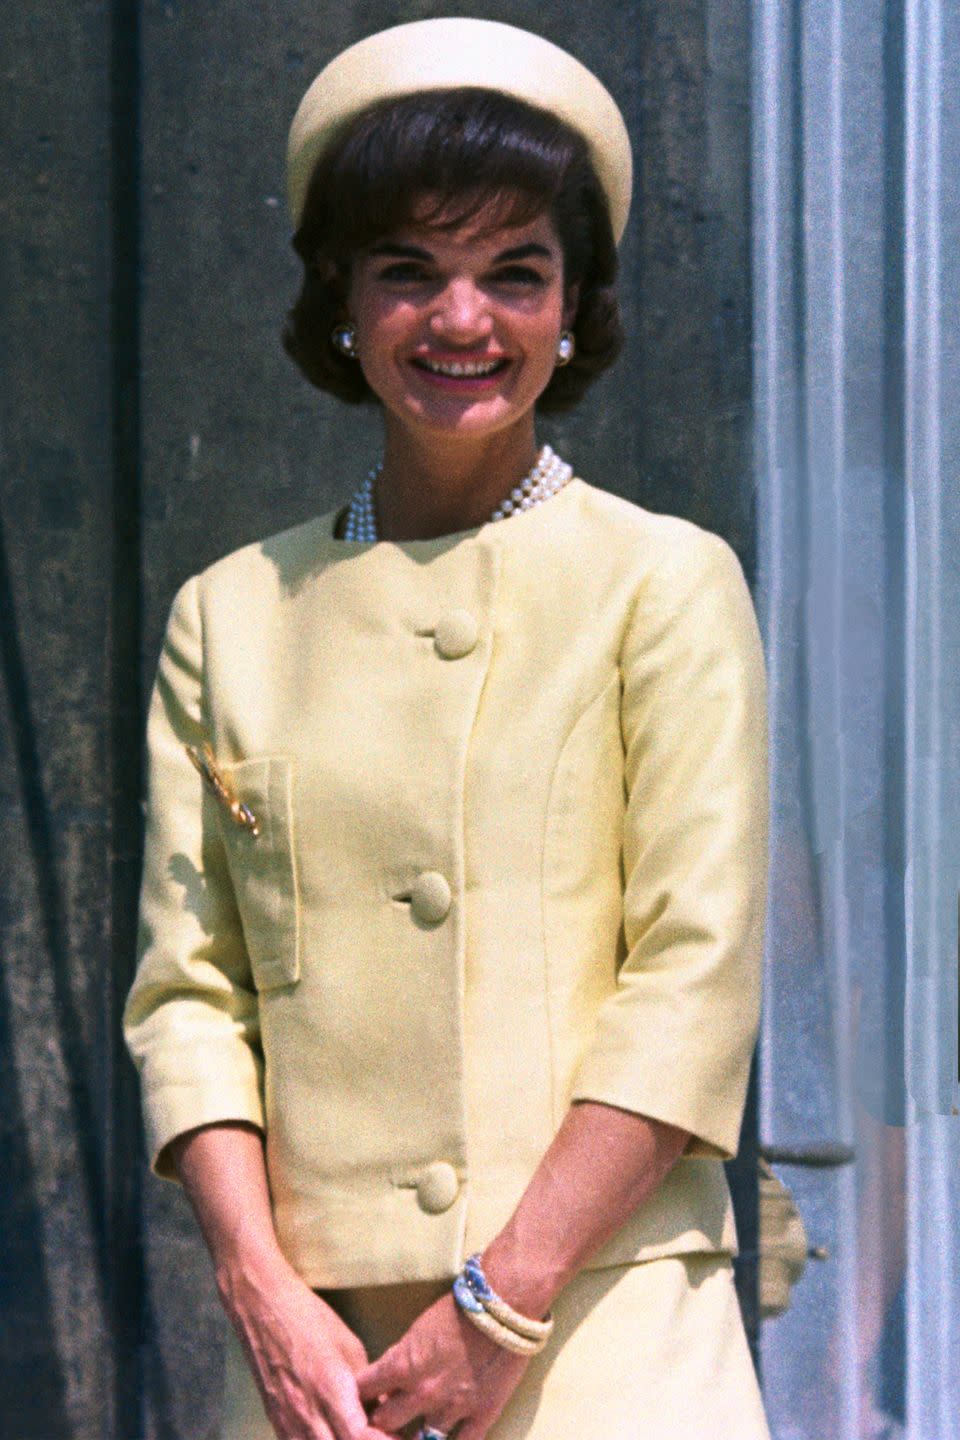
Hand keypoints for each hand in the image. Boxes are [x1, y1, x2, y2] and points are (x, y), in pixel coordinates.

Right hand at [226, 1262, 392, 1439]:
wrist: (263, 1311)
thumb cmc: (310, 1320)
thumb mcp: (350, 1348)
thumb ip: (367, 1386)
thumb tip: (384, 1411)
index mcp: (331, 1391)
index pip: (359, 1437)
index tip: (397, 1436)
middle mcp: (308, 1415)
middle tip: (382, 1435)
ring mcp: (288, 1424)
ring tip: (356, 1434)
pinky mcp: (275, 1425)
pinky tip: (331, 1434)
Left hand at [357, 1292, 529, 1439]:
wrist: (503, 1305)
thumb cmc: (459, 1307)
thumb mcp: (419, 1329)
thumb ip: (403, 1356)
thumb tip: (392, 1376)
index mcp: (402, 1365)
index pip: (363, 1390)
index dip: (361, 1395)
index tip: (363, 1398)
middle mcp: (422, 1393)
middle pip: (384, 1424)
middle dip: (381, 1422)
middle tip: (386, 1421)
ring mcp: (452, 1408)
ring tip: (413, 1436)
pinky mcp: (482, 1414)